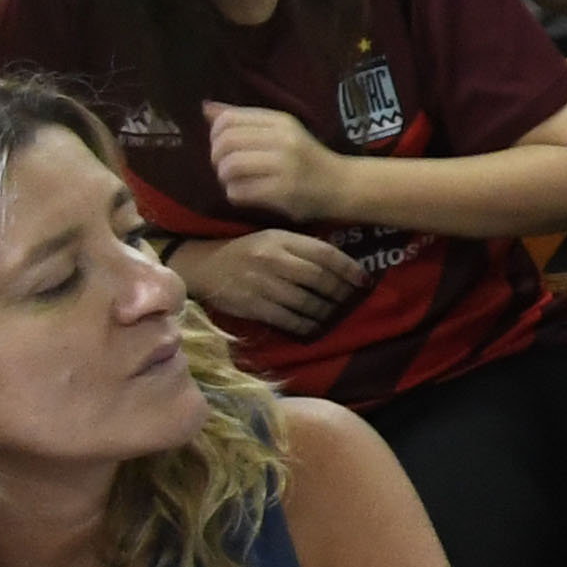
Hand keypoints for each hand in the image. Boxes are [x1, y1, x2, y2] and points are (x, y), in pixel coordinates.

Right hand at [173, 229, 362, 336]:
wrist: (202, 266)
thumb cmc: (245, 251)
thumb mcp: (273, 239)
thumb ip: (302, 248)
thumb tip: (340, 264)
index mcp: (282, 240)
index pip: (325, 253)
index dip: (349, 268)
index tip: (364, 280)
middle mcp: (273, 260)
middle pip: (319, 279)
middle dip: (341, 292)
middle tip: (351, 300)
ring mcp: (262, 284)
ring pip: (306, 301)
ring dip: (326, 311)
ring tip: (334, 314)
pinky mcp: (251, 305)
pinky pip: (287, 319)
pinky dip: (305, 325)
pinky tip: (314, 327)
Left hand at [198, 102, 342, 221]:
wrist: (342, 185)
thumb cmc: (306, 157)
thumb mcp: (281, 131)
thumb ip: (245, 120)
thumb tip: (206, 108)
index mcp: (281, 121)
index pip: (229, 118)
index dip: (215, 134)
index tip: (225, 146)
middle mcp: (283, 139)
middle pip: (225, 142)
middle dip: (217, 158)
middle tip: (226, 167)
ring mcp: (284, 166)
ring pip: (229, 167)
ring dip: (225, 178)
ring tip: (237, 181)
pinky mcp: (282, 191)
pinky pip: (238, 191)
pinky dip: (235, 195)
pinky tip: (248, 194)